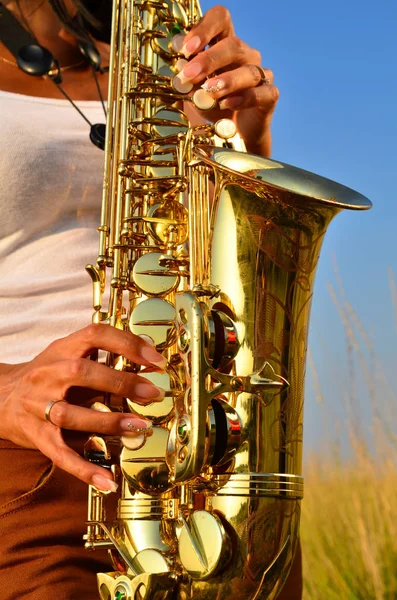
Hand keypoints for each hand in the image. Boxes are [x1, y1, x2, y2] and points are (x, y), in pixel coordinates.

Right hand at [0, 325, 165, 489]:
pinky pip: (61, 454)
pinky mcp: (36, 435)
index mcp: (62, 349)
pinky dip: (85, 469)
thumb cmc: (47, 374)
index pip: (95, 335)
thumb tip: (149, 365)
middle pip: (82, 373)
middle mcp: (48, 374)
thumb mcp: (68, 354)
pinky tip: (108, 481)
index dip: (127, 343)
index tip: (155, 359)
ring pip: (71, 415)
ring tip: (139, 427)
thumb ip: (101, 356)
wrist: (2, 395)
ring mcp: (39, 405)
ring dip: (108, 422)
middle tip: (153, 393)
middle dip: (121, 383)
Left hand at [180, 5, 278, 155]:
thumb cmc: (212, 106)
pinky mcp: (269, 96)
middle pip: (233, 44)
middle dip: (209, 59)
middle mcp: (245, 55)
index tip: (186, 48)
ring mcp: (260, 74)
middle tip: (189, 75)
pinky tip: (228, 104)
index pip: (220, 19)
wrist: (233, 137)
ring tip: (208, 91)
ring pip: (248, 70)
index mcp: (224, 44)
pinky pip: (261, 93)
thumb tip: (180, 68)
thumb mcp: (194, 92)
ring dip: (226, 80)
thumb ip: (188, 79)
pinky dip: (244, 98)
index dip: (204, 28)